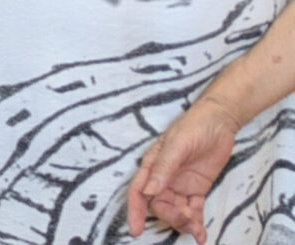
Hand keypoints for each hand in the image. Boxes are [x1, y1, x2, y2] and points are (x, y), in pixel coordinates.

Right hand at [126, 97, 240, 242]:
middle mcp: (163, 177)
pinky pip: (193, 210)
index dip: (135, 211)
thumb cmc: (193, 126)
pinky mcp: (196, 189)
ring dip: (184, 223)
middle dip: (170, 217)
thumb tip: (149, 191)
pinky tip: (202, 235)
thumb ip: (163, 168)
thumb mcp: (177, 145)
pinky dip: (197, 224)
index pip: (139, 191)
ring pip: (176, 211)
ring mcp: (180, 184)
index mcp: (152, 165)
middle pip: (159, 205)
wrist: (220, 121)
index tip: (136, 230)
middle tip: (186, 219)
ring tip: (197, 229)